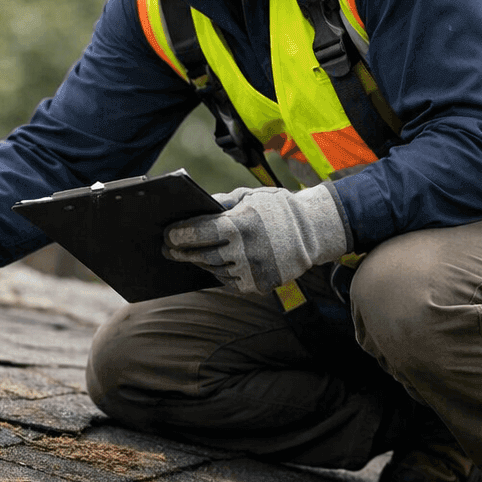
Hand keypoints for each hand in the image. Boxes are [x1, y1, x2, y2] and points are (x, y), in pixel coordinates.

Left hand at [164, 184, 350, 294]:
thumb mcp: (250, 196)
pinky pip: (230, 281)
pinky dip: (220, 273)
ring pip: (214, 270)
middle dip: (182, 252)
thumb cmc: (277, 209)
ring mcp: (252, 271)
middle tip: (168, 249)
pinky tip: (213, 265)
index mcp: (239, 225)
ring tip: (190, 255)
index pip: (198, 232)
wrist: (314, 232)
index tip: (167, 234)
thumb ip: (222, 203)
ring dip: (200, 262)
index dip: (178, 234)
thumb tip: (196, 210)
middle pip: (202, 255)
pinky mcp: (259, 285)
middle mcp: (244, 251)